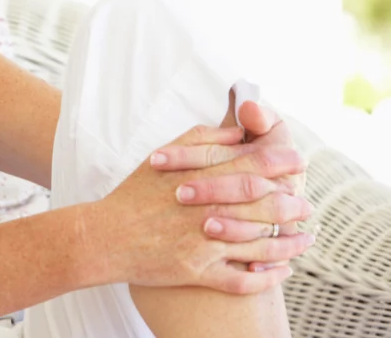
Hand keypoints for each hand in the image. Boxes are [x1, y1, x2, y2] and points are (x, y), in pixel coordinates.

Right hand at [148, 98, 309, 269]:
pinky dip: (268, 276)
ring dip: (290, 242)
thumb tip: (237, 134)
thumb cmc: (135, 194)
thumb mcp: (163, 155)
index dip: (282, 163)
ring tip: (305, 237)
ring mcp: (204, 243)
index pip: (253, 166)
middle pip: (265, 205)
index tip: (300, 161)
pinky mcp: (199, 272)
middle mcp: (206, 210)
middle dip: (293, 203)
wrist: (106, 236)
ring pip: (262, 244)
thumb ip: (202, 139)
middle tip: (307, 204)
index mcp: (199, 178)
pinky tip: (281, 269)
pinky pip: (244, 280)